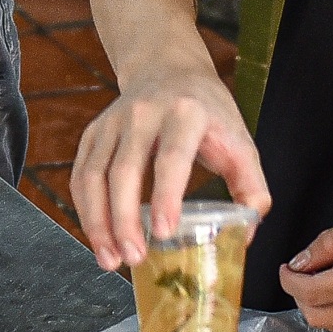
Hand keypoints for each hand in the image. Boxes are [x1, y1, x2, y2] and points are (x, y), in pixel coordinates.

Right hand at [70, 69, 268, 270]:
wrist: (168, 71)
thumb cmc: (207, 114)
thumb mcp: (239, 141)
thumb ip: (251, 187)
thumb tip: (244, 236)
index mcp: (186, 113)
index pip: (172, 156)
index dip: (166, 195)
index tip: (163, 232)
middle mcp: (143, 114)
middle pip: (124, 170)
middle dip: (124, 219)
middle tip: (134, 258)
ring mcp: (112, 123)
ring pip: (94, 176)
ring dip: (98, 222)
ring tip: (112, 260)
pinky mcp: (93, 134)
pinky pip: (81, 177)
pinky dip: (85, 212)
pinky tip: (99, 239)